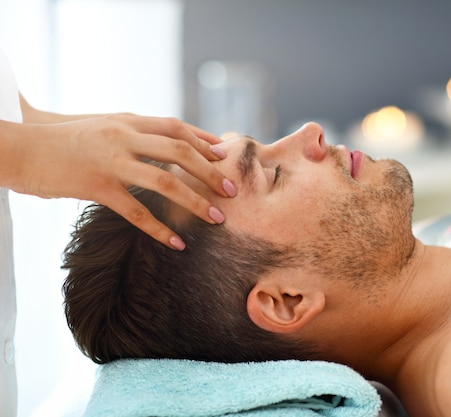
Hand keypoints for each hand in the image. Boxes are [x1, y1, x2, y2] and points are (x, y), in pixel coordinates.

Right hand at [4, 114, 236, 249]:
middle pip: (180, 151)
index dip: (205, 141)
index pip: (176, 128)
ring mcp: (112, 162)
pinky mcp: (97, 186)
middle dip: (211, 172)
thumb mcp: (103, 127)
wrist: (22, 148)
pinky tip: (178, 244)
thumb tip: (164, 143)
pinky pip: (136, 212)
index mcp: (128, 122)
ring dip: (196, 201)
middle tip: (232, 191)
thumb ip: (134, 132)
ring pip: (165, 181)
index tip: (226, 157)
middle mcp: (124, 137)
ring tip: (218, 218)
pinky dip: (160, 229)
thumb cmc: (64, 139)